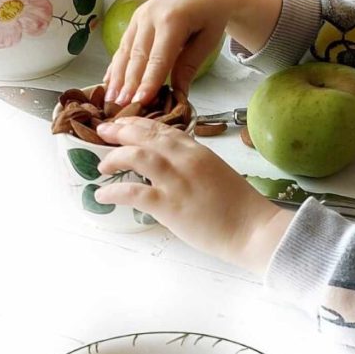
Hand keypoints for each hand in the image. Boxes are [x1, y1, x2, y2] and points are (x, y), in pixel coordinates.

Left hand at [95, 117, 292, 272]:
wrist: (252, 230)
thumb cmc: (238, 207)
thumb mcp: (215, 172)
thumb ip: (191, 164)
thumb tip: (168, 167)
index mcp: (197, 150)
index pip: (161, 129)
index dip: (137, 124)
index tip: (121, 124)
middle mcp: (185, 159)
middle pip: (145, 135)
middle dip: (119, 131)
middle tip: (102, 132)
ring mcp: (176, 181)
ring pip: (136, 156)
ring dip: (114, 158)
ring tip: (102, 165)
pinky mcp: (169, 205)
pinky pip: (133, 192)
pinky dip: (113, 192)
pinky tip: (102, 195)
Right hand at [104, 0, 281, 105]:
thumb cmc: (211, 15)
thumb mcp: (207, 41)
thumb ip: (189, 66)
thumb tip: (176, 94)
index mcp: (173, 20)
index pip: (158, 59)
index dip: (148, 82)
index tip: (139, 102)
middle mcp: (150, 16)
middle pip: (137, 57)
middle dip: (127, 84)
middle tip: (120, 107)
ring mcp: (139, 16)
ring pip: (125, 51)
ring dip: (116, 77)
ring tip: (110, 99)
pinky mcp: (134, 19)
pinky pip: (123, 45)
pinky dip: (115, 65)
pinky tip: (108, 81)